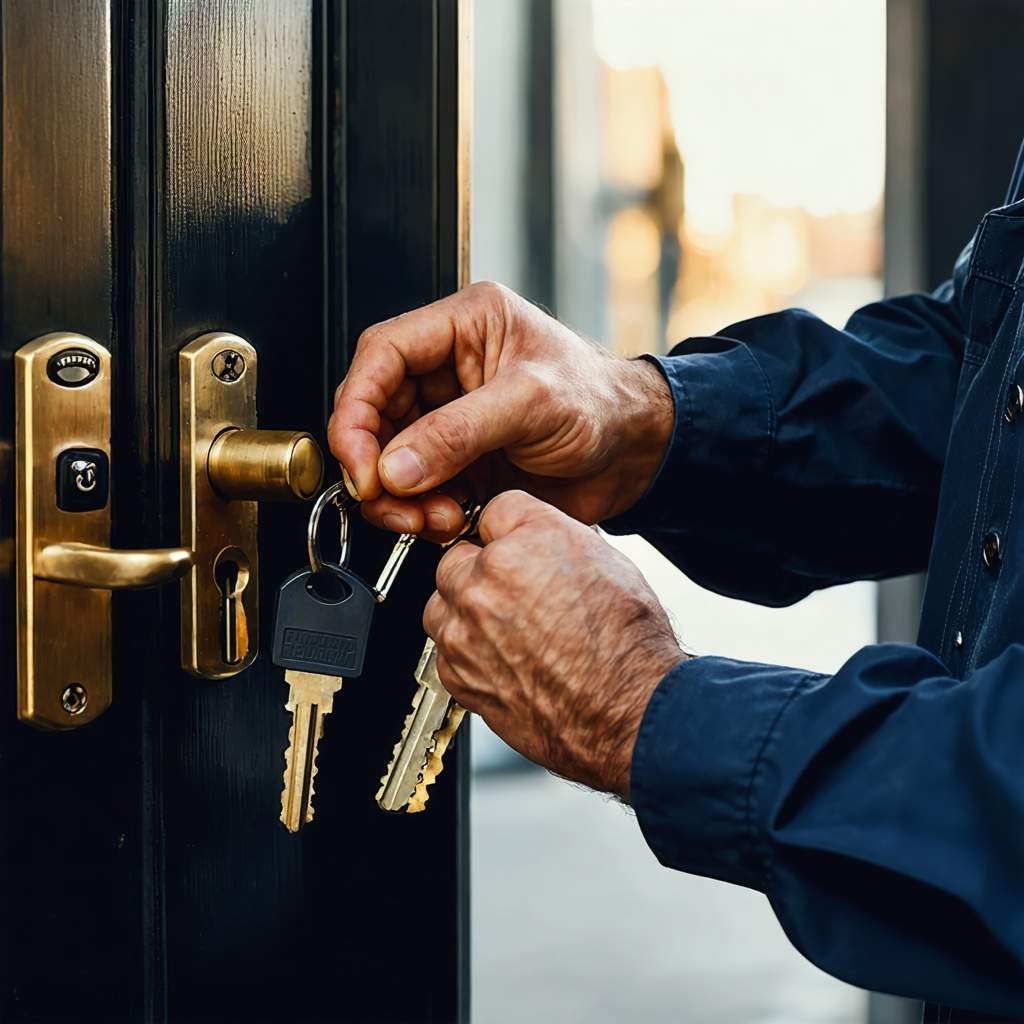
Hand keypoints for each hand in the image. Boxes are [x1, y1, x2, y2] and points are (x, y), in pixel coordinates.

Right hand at [327, 281, 673, 540]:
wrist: (638, 455)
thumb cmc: (603, 403)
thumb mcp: (533, 404)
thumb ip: (459, 433)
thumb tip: (394, 466)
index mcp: (464, 326)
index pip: (382, 354)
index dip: (358, 408)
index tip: (361, 460)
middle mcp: (449, 369)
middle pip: (375, 411)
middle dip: (375, 462)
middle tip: (388, 497)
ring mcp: (451, 418)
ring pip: (389, 457)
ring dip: (399, 496)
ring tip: (431, 516)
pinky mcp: (459, 461)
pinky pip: (416, 488)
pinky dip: (421, 511)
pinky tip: (450, 519)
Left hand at [423, 491, 684, 798]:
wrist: (628, 711)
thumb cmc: (627, 644)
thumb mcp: (607, 561)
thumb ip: (553, 538)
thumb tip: (533, 536)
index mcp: (525, 543)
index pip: (495, 513)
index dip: (510, 533)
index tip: (515, 546)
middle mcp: (486, 581)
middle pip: (458, 557)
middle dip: (481, 572)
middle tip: (516, 595)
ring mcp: (465, 631)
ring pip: (442, 605)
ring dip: (466, 612)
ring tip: (508, 631)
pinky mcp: (458, 674)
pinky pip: (445, 651)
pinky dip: (468, 654)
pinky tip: (505, 661)